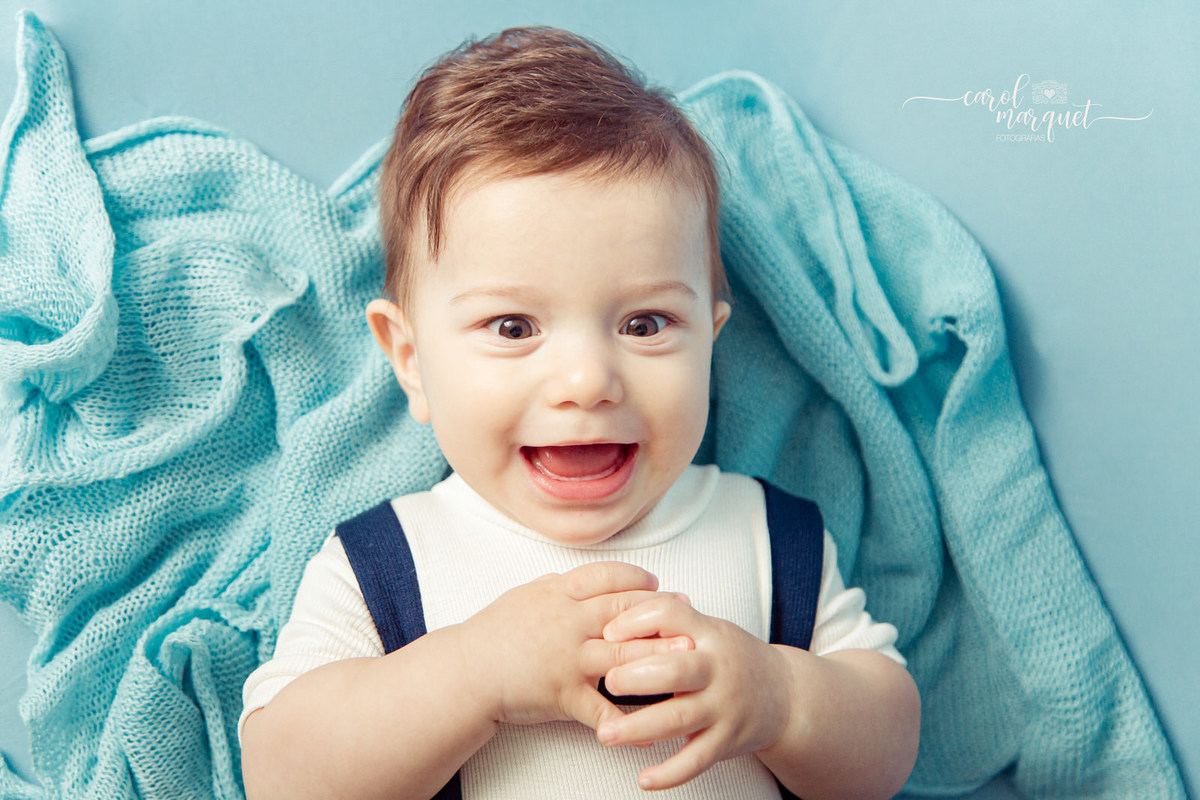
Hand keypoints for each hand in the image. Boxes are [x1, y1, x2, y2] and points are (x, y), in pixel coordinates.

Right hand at [455, 562, 693, 731]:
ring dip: (658, 657)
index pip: (607, 577)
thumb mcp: (525, 596)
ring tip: (688, 660)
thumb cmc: (494, 633)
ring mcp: (567, 659)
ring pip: (621, 655)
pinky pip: (600, 710)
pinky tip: (649, 731)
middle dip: (661, 613)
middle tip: (690, 614)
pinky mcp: (563, 694)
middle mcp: (567, 622)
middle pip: (624, 612)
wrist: (465, 672)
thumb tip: (585, 579)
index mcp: (559, 594)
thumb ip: (558, 587)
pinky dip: (626, 722)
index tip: (658, 584)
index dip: (637, 579)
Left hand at [595, 595, 792, 790]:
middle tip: (609, 681)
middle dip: (639, 676)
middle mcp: (717, 669)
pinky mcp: (727, 741)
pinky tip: (644, 779)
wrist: (786, 695)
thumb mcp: (708, 630)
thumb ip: (669, 621)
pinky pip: (696, 760)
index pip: (670, 615)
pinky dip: (670, 773)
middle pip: (676, 670)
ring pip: (679, 719)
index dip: (637, 620)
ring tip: (606, 734)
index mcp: (708, 634)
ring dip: (639, 728)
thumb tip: (616, 612)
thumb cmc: (732, 657)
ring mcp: (723, 707)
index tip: (608, 632)